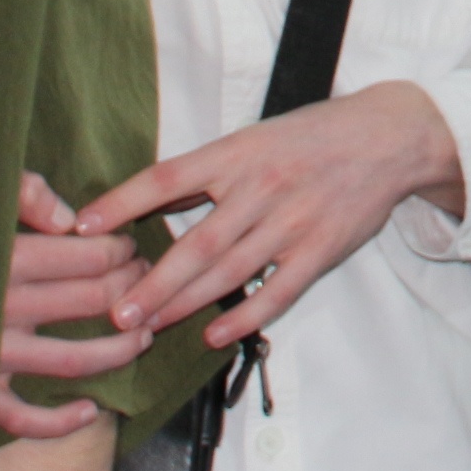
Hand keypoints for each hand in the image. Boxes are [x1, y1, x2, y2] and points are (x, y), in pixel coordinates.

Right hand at [0, 170, 153, 440]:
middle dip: (132, 290)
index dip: (121, 251)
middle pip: (91, 301)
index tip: (131, 247)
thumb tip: (69, 220)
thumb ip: (24, 192)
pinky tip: (92, 409)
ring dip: (120, 351)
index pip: (88, 255)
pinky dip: (61, 421)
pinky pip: (23, 418)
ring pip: (74, 359)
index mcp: (3, 258)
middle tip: (147, 284)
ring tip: (145, 337)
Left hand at [75, 84, 465, 350]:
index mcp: (238, 153)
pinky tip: (214, 334)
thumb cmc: (314, 136)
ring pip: (230, 272)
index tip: (82, 225)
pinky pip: (277, 291)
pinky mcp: (321, 250)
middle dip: (153, 282)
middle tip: (115, 311)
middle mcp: (262, 187)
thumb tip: (150, 196)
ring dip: (185, 304)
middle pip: (196, 243)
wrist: (388, 137)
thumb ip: (208, 171)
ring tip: (148, 327)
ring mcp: (293, 222)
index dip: (123, 201)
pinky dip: (244, 316)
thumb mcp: (255, 138)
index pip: (168, 177)